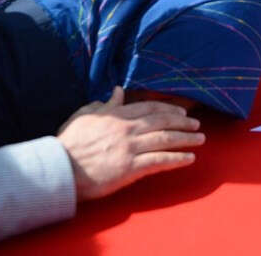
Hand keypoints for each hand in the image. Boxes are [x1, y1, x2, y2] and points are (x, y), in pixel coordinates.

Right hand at [57, 86, 204, 200]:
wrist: (60, 167)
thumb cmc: (69, 142)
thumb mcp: (85, 115)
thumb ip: (104, 104)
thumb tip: (118, 91)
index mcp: (117, 115)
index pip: (150, 107)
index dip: (168, 109)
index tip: (181, 111)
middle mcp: (127, 128)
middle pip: (163, 121)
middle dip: (183, 122)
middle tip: (196, 124)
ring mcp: (130, 148)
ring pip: (166, 139)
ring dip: (186, 138)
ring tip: (200, 139)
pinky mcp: (130, 168)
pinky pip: (160, 161)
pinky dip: (177, 159)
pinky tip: (189, 158)